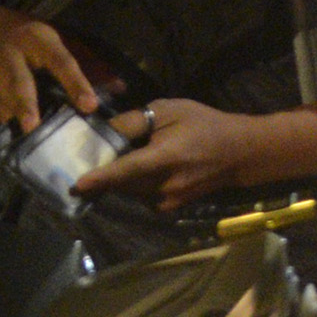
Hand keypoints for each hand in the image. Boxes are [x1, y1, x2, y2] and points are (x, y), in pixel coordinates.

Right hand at [0, 3, 96, 133]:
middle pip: (20, 80)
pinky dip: (7, 125)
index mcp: (38, 39)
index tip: (89, 106)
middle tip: (34, 126)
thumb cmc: (31, 38)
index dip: (75, 83)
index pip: (60, 61)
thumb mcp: (58, 40)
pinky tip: (20, 142)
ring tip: (30, 142)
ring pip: (3, 98)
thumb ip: (89, 63)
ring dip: (16, 119)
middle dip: (26, 103)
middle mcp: (13, 54)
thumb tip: (120, 87)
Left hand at [75, 99, 281, 206]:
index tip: (76, 186)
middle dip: (103, 174)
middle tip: (87, 159)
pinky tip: (140, 167)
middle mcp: (164, 186)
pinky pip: (141, 196)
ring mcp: (168, 201)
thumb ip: (136, 120)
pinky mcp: (170, 207)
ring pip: (129, 191)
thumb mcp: (170, 110)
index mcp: (165, 159)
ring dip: (119, 178)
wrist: (239, 153)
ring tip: (116, 159)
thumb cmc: (205, 125)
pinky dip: (134, 183)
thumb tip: (106, 130)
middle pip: (121, 184)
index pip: (125, 171)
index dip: (99, 178)